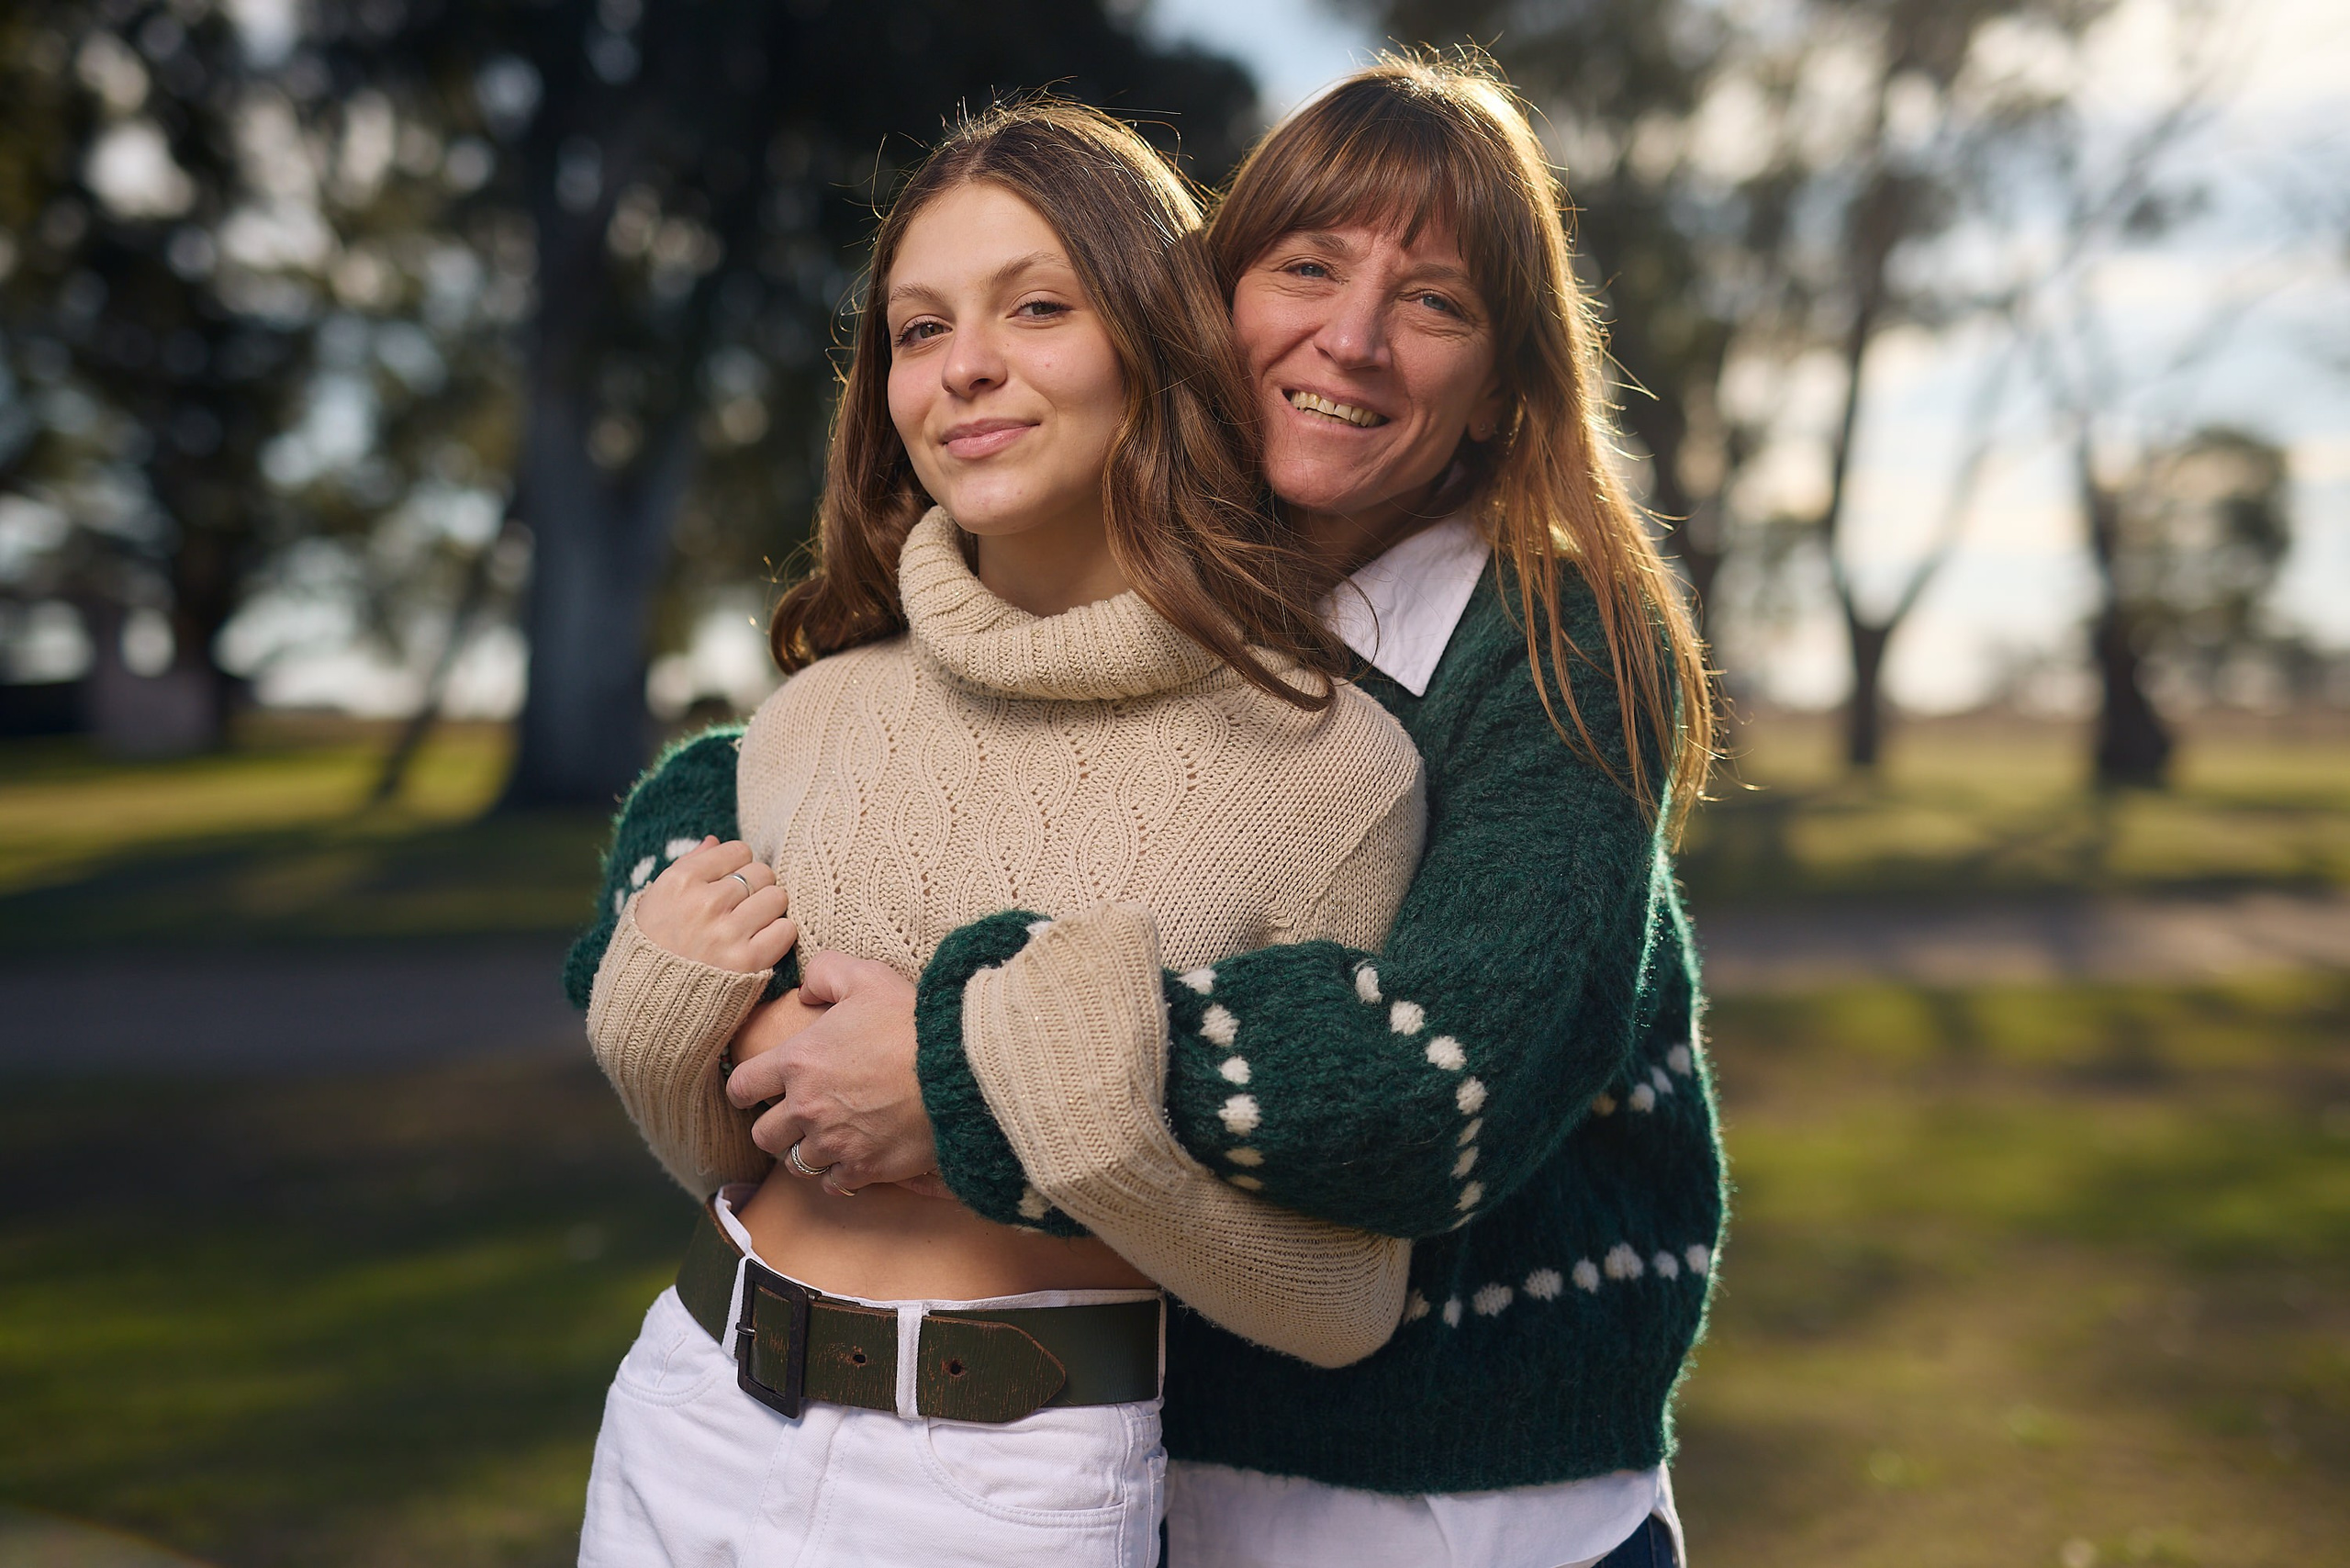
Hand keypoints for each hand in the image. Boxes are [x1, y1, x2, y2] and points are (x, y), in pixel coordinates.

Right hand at [634, 837, 796, 974]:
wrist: (647, 1004)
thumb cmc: (651, 948)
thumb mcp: (653, 900)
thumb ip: (685, 865)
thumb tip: (715, 840)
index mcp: (679, 881)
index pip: (738, 850)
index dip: (739, 866)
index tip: (730, 884)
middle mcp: (704, 903)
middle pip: (762, 872)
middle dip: (757, 887)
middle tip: (743, 907)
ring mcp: (727, 932)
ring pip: (777, 898)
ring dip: (770, 910)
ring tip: (752, 924)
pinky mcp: (748, 962)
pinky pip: (786, 930)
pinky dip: (779, 935)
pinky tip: (760, 943)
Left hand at [725, 950, 940, 1197]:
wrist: (960, 1069)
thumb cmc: (912, 1021)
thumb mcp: (867, 977)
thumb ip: (825, 974)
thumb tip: (803, 992)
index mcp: (798, 1061)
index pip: (740, 1086)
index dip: (745, 1088)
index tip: (755, 1091)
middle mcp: (806, 1107)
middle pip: (763, 1135)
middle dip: (776, 1127)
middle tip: (797, 1116)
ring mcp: (834, 1142)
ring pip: (796, 1163)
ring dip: (808, 1151)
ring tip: (827, 1139)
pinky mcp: (863, 1168)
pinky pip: (833, 1184)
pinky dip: (839, 1176)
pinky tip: (853, 1159)